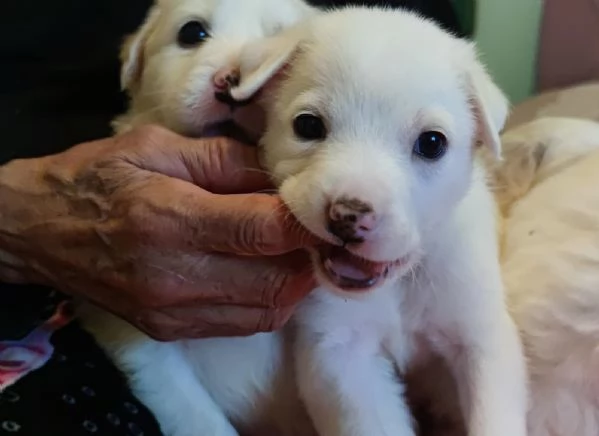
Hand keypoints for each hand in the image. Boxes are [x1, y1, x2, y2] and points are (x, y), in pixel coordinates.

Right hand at [0, 125, 318, 339]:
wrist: (41, 230)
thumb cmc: (97, 178)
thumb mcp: (156, 148)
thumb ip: (225, 161)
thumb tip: (279, 177)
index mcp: (170, 220)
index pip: (263, 230)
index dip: (308, 223)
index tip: (330, 211)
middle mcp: (174, 276)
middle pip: (278, 280)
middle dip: (310, 256)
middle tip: (317, 229)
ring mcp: (174, 312)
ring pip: (269, 308)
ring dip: (296, 280)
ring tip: (293, 247)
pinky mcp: (172, 330)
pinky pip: (245, 323)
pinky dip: (270, 298)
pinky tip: (265, 270)